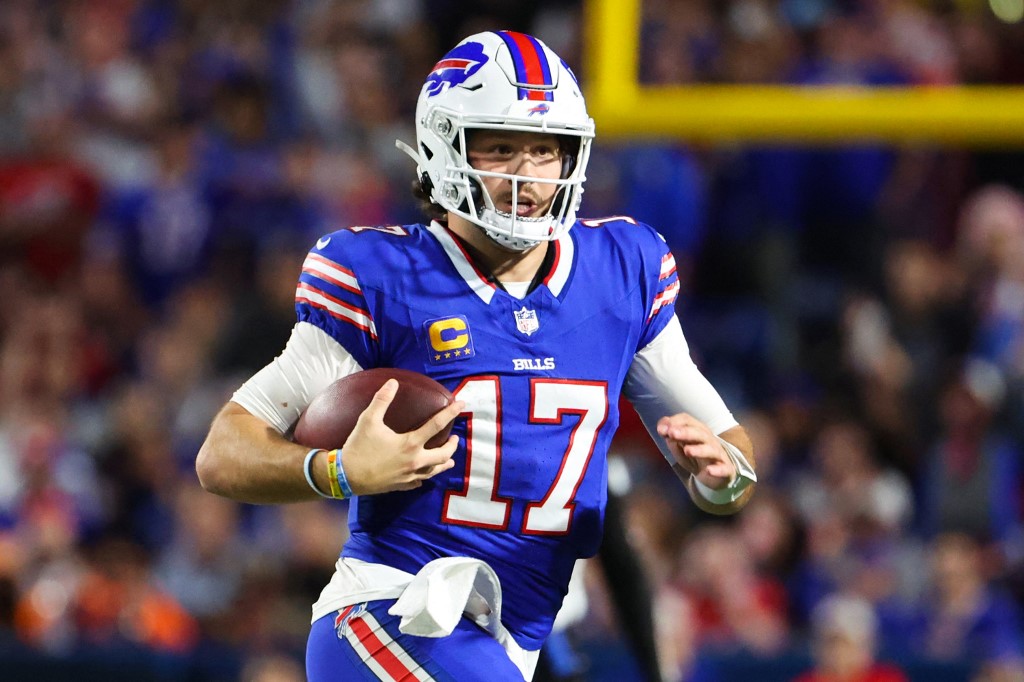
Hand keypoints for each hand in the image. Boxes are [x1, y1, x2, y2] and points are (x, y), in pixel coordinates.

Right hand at [341, 379, 463, 494]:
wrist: (346, 476)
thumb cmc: (358, 447)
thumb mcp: (368, 420)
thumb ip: (382, 400)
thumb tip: (392, 382)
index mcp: (410, 444)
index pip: (436, 425)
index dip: (450, 413)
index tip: (461, 405)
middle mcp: (415, 461)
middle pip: (443, 455)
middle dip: (452, 446)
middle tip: (455, 438)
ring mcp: (409, 476)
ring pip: (434, 471)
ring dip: (444, 463)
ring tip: (449, 459)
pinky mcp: (402, 485)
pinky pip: (419, 481)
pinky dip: (425, 476)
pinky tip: (424, 474)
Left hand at [656, 413, 735, 490]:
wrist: (715, 475)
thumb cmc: (694, 457)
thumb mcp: (679, 447)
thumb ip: (671, 436)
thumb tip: (662, 428)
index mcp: (697, 431)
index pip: (687, 421)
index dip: (674, 423)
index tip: (661, 430)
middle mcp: (709, 440)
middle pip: (699, 433)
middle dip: (686, 432)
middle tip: (672, 433)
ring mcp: (718, 455)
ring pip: (711, 450)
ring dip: (699, 449)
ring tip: (687, 451)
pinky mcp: (726, 469)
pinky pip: (724, 469)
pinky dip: (717, 470)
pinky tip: (709, 470)